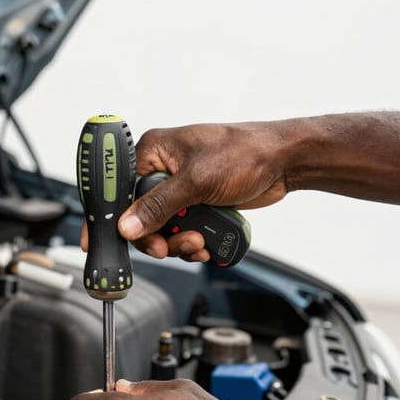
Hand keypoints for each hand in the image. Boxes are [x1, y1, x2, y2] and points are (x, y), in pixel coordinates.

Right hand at [117, 123, 288, 260]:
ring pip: (162, 229)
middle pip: (141, 216)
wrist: (283, 163)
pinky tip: (205, 245)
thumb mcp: (196, 180)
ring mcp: (180, 189)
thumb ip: (159, 206)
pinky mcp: (196, 204)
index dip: (117, 217)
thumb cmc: (244, 152)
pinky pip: (181, 232)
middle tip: (169, 247)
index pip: (121, 189)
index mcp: (153, 152)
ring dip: (178, 244)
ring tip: (198, 243)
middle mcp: (162, 170)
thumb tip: (128, 224)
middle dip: (158, 236)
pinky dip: (190, 244)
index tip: (116, 239)